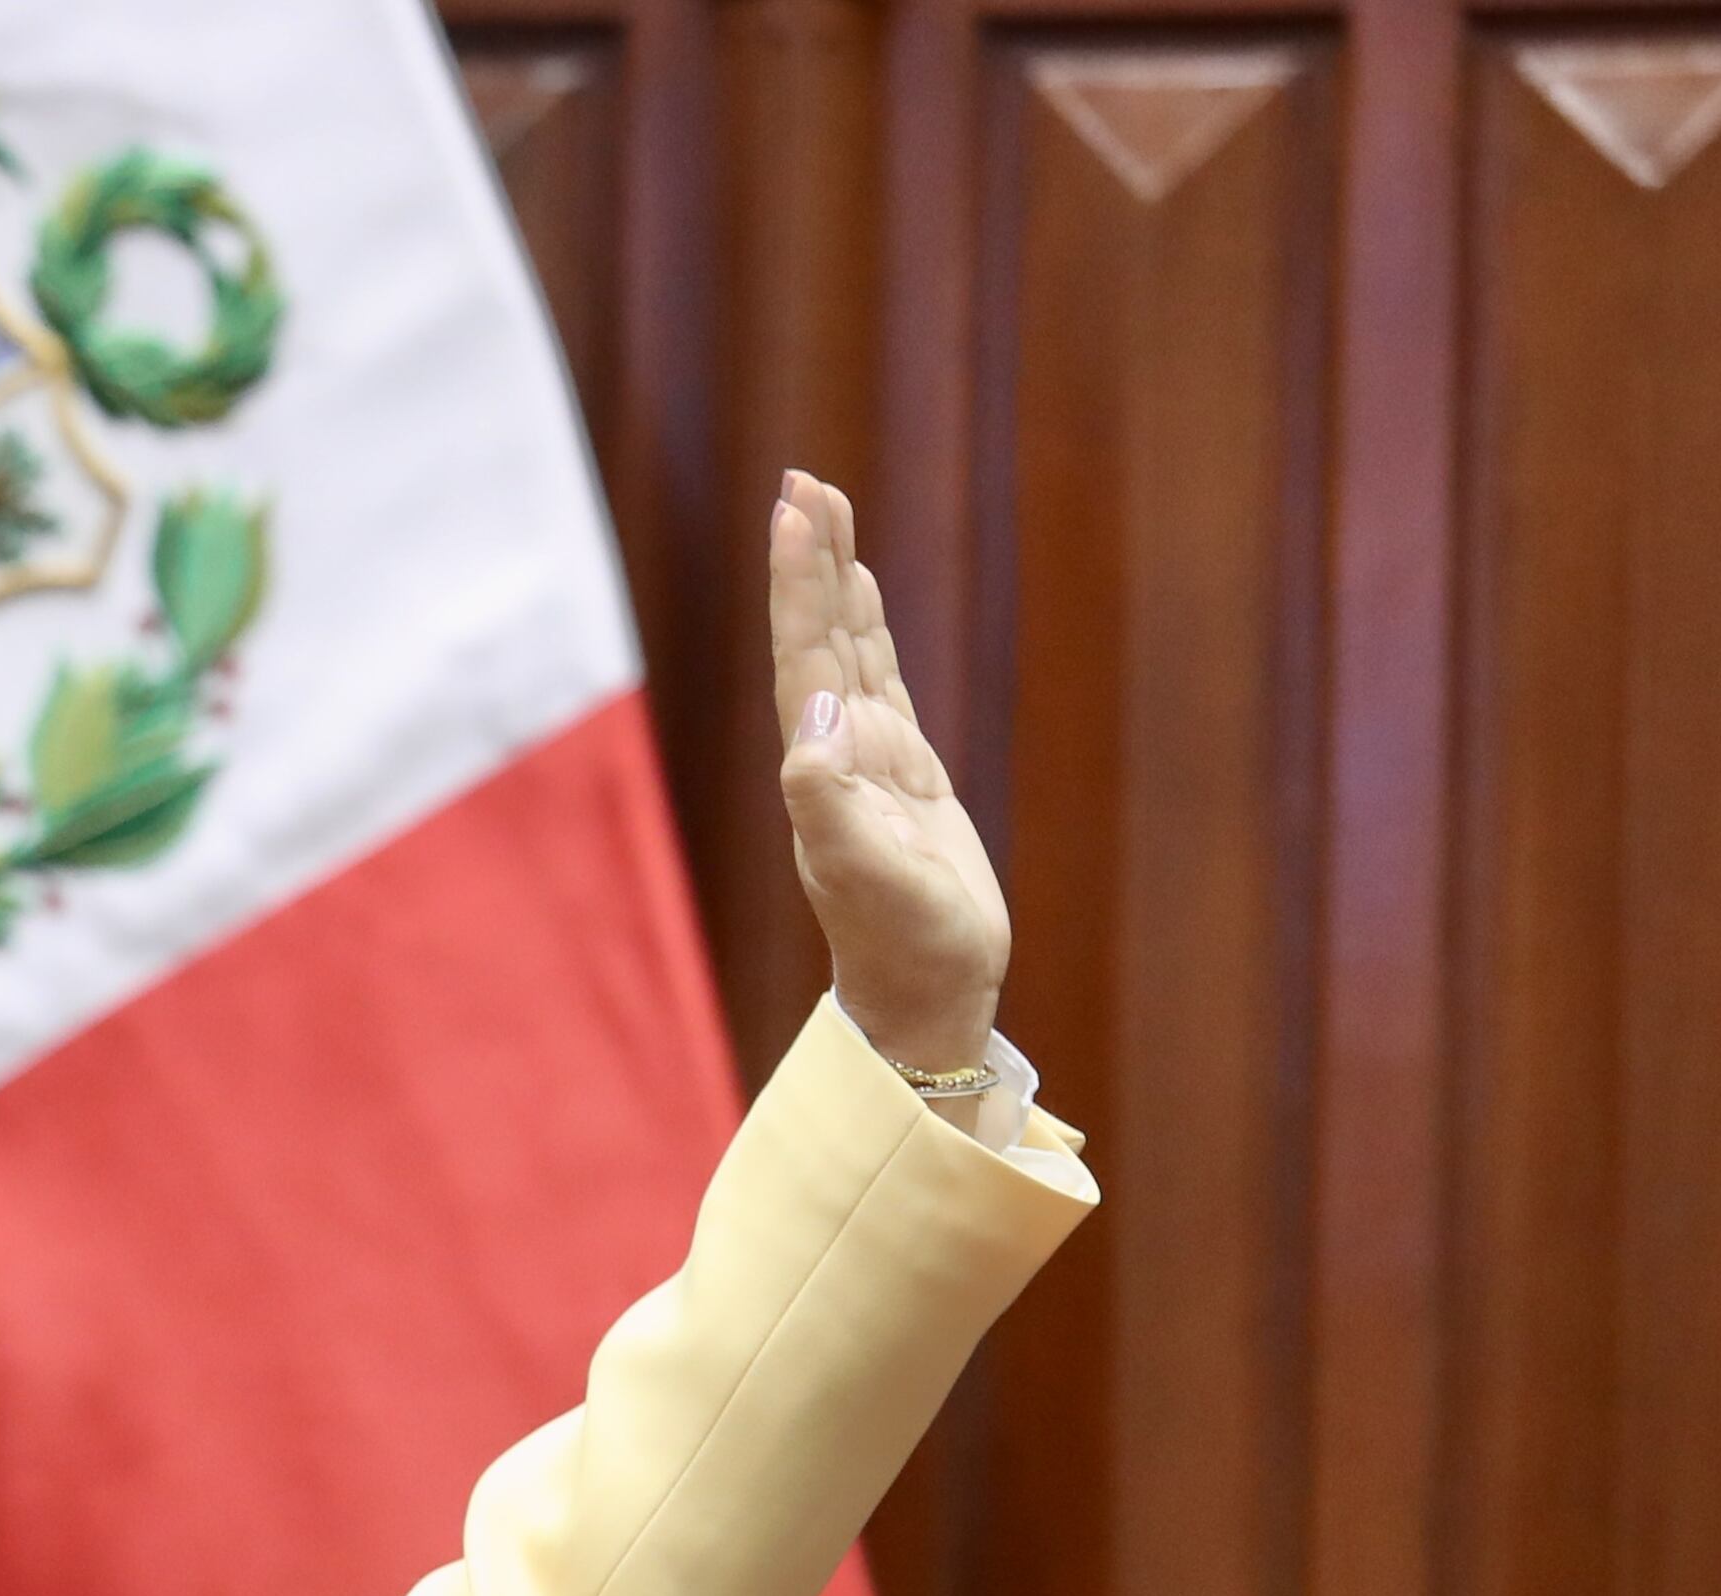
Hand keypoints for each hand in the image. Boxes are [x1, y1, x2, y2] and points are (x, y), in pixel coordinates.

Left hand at [767, 472, 1006, 1085]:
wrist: (925, 991)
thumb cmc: (902, 945)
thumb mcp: (867, 876)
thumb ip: (831, 803)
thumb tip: (814, 725)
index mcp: (821, 766)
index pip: (805, 655)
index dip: (799, 584)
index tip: (795, 512)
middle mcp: (834, 751)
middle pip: (819, 634)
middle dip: (811, 558)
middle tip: (804, 479)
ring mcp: (867, 757)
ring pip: (848, 645)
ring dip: (834, 579)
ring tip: (823, 507)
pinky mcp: (905, 771)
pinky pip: (882, 679)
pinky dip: (868, 628)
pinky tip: (860, 592)